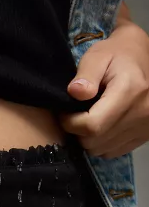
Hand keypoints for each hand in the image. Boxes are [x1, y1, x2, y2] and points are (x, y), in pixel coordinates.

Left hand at [59, 18, 148, 159]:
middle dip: (78, 132)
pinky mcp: (145, 134)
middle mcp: (142, 112)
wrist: (142, 57)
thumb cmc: (116, 54)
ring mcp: (146, 126)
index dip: (71, 123)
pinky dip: (102, 143)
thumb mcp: (97, 56)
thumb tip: (75, 92)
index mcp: (130, 91)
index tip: (65, 112)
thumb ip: (86, 74)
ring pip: (102, 150)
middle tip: (76, 114)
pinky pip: (113, 151)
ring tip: (89, 117)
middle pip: (95, 142)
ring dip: (89, 139)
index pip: (92, 126)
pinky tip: (102, 124)